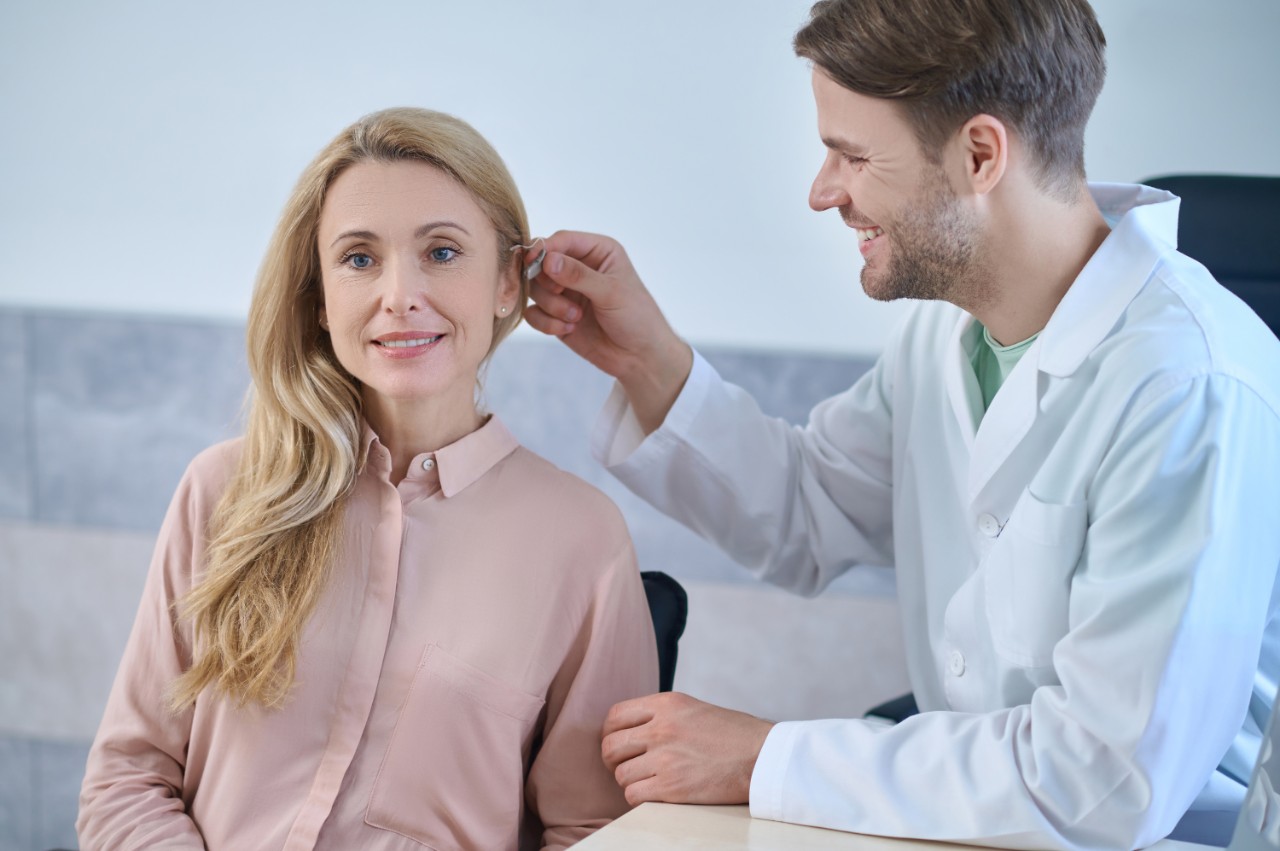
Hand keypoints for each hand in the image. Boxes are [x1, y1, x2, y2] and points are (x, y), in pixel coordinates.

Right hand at [524, 230, 692, 432]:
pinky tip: (569, 329)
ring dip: (552, 305)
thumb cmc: (637, 317)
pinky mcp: (556, 315)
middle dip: (548, 283)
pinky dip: (547, 322)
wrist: (639, 356)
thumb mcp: (611, 292)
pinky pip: (533, 313)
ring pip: (535, 289)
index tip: (532, 262)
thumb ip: (578, 275)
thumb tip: (547, 260)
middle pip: (541, 263)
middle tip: (561, 294)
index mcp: (597, 252)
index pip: (562, 240)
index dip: (544, 249)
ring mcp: (566, 292)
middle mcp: (578, 268)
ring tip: (575, 317)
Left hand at [601, 692, 773, 805]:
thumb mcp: (693, 709)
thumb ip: (662, 714)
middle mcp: (661, 728)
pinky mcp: (672, 787)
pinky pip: (633, 795)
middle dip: (613, 760)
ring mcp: (665, 758)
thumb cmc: (734, 734)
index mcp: (666, 704)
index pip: (615, 716)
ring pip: (620, 774)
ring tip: (647, 781)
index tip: (618, 744)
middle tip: (625, 766)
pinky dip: (639, 797)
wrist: (762, 756)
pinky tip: (654, 794)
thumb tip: (633, 728)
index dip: (610, 733)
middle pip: (610, 746)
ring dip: (629, 781)